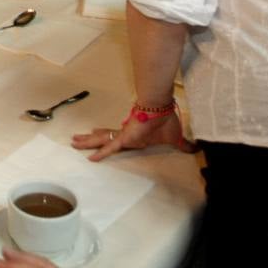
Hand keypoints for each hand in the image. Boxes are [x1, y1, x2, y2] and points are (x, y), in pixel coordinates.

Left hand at [70, 110, 196, 161]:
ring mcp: (124, 136)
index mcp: (134, 135)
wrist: (162, 109)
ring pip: (102, 140)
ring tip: (73, 142)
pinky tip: (90, 159)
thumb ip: (182, 144)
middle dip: (89, 139)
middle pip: (104, 137)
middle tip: (75, 140)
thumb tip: (194, 148)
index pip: (116, 137)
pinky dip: (101, 154)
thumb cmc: (166, 120)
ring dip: (87, 142)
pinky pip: (111, 148)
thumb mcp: (175, 137)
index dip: (106, 137)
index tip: (96, 134)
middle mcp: (126, 135)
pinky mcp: (126, 138)